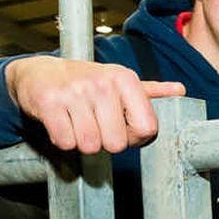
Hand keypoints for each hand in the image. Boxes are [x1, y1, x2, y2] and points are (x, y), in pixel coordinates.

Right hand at [5, 56, 185, 154]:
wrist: (39, 72)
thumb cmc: (86, 82)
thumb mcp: (119, 83)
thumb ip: (150, 91)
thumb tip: (180, 90)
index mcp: (125, 79)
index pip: (147, 129)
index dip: (134, 137)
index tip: (122, 127)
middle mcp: (102, 82)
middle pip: (117, 143)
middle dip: (105, 142)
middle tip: (94, 124)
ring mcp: (74, 91)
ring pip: (90, 146)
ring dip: (82, 142)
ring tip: (77, 122)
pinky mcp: (49, 102)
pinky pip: (65, 142)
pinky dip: (62, 140)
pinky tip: (62, 123)